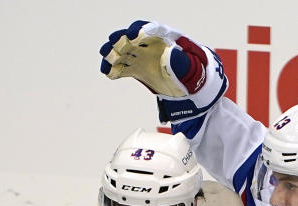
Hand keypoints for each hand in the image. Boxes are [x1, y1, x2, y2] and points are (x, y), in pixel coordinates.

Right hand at [99, 20, 227, 123]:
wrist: (189, 84)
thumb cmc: (192, 71)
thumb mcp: (190, 67)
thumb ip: (180, 61)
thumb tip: (169, 54)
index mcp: (165, 39)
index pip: (150, 30)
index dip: (139, 30)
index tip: (132, 35)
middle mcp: (150, 45)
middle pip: (132, 38)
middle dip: (121, 39)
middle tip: (112, 43)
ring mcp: (142, 57)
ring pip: (124, 51)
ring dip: (113, 53)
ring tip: (105, 58)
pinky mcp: (136, 69)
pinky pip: (123, 67)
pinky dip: (114, 69)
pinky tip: (108, 73)